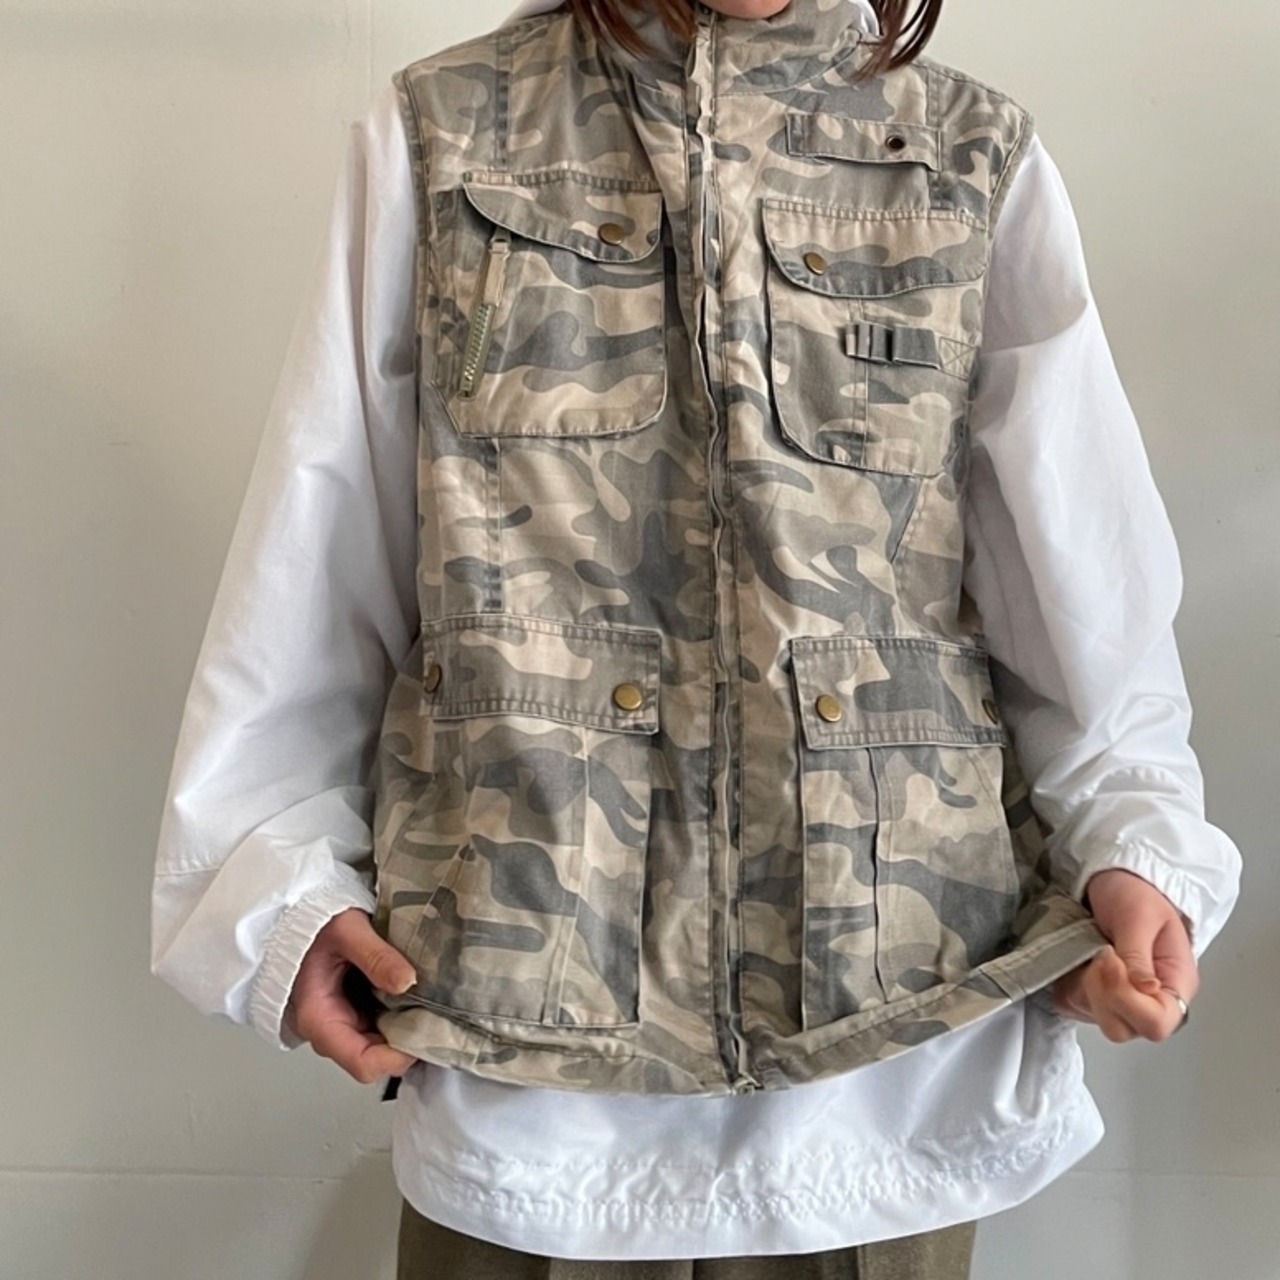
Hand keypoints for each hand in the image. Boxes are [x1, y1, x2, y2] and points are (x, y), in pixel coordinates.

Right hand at [286, 908, 417, 1083]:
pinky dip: (401, 1014)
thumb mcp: (347, 930)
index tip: (426, 1033)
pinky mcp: (352, 1009)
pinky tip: (416, 993)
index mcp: (320, 1019)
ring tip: (431, 1001)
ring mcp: (342, 1020)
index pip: (364, 1064)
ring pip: (381, 1043)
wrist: (294, 912)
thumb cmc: (311, 922)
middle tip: (438, 1015)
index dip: (399, 1057)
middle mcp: (330, 1028)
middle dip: (408, 1041)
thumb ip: (376, 956)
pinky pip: (380, 1024)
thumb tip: (407, 982)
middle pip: (376, 1058)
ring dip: (407, 1027)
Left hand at [1051, 868, 1197, 1042]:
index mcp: (1175, 984)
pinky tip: (1079, 959)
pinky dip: (1069, 984)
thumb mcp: (1141, 916)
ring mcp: (1120, 1000)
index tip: (1111, 959)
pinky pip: (1072, 1004)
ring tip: (1090, 951)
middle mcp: (1150, 1001)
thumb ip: (1139, 954)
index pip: (1157, 1023)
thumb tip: (1146, 988)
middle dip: (1102, 994)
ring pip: (1094, 1017)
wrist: (1116, 879)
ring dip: (1084, 986)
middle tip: (1098, 955)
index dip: (1127, 999)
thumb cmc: (1136, 894)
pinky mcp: (1092, 994)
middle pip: (1122, 1028)